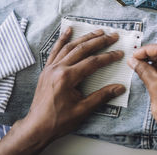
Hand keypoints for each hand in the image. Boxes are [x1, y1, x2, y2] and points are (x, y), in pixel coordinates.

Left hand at [0, 27, 125, 154]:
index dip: (108, 57)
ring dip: (85, 37)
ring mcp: (51, 68)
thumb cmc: (59, 121)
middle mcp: (58, 68)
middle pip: (82, 49)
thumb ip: (102, 96)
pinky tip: (69, 30)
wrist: (37, 127)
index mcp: (67, 78)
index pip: (92, 62)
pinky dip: (62, 39)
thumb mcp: (83, 110)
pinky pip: (55, 50)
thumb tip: (119, 88)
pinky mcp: (47, 70)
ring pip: (70, 47)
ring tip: (98, 32)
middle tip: (113, 36)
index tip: (119, 53)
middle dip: (99, 41)